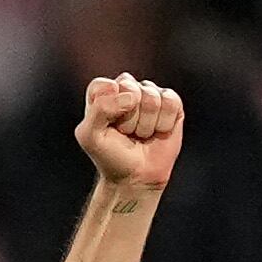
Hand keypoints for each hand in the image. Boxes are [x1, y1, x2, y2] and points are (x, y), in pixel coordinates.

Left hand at [77, 73, 183, 195]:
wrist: (135, 176)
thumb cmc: (110, 155)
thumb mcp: (89, 136)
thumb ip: (100, 109)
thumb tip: (132, 97)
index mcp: (102, 94)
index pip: (103, 85)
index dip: (106, 107)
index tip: (107, 125)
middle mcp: (127, 90)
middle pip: (130, 88)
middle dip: (127, 118)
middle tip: (125, 132)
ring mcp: (151, 94)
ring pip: (151, 97)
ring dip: (145, 124)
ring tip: (139, 134)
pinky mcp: (172, 103)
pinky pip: (170, 102)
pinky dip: (162, 123)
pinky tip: (156, 131)